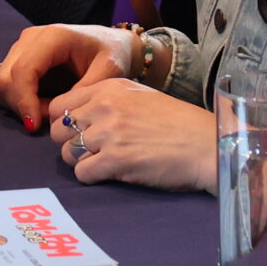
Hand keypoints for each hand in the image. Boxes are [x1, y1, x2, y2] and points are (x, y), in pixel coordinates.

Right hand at [0, 23, 133, 130]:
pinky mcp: (18, 59)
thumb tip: (60, 112)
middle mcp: (29, 39)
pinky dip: (15, 101)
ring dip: (18, 104)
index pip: (23, 70)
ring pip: (0, 83)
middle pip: (6, 78)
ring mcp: (20, 48)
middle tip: (50, 119)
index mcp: (52, 37)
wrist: (111, 44)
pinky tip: (39, 105)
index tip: (35, 125)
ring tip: (48, 111)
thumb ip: (86, 90)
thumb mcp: (110, 72)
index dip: (24, 100)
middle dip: (23, 106)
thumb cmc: (113, 55)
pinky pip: (2, 85)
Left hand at [47, 76, 217, 191]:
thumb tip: (74, 115)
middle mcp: (104, 107)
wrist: (208, 145)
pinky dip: (91, 177)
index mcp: (108, 88)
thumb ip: (106, 100)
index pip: (60, 105)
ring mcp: (109, 133)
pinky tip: (109, 174)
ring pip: (66, 153)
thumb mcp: (139, 96)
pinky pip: (82, 172)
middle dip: (69, 143)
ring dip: (80, 162)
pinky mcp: (116, 160)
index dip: (64, 122)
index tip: (76, 133)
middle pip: (58, 130)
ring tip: (102, 163)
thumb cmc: (177, 123)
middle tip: (89, 151)